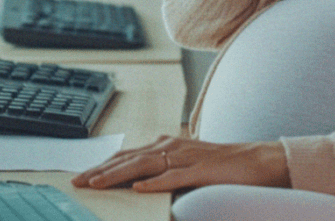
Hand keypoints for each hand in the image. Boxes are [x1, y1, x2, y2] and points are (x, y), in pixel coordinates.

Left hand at [71, 135, 289, 192]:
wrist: (258, 160)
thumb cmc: (222, 166)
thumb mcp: (186, 166)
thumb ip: (163, 170)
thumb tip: (137, 183)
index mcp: (167, 145)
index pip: (127, 155)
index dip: (103, 165)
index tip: (81, 175)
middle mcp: (173, 147)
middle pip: (129, 158)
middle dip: (100, 170)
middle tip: (77, 181)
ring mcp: (187, 157)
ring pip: (145, 165)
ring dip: (118, 174)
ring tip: (97, 184)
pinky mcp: (202, 170)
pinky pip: (175, 177)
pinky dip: (156, 182)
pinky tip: (140, 188)